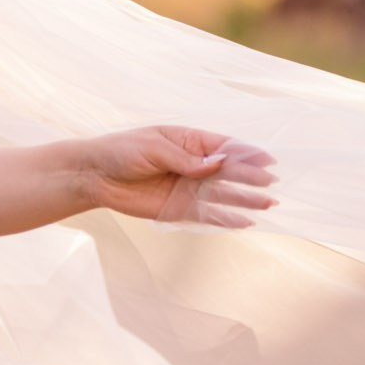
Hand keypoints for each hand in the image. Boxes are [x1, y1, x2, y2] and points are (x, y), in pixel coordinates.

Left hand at [84, 127, 276, 228]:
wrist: (95, 175)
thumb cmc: (122, 152)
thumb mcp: (154, 148)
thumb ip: (185, 158)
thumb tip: (219, 163)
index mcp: (190, 142)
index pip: (225, 147)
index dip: (247, 153)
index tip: (267, 160)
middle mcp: (194, 165)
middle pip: (229, 172)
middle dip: (250, 177)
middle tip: (269, 183)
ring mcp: (188, 188)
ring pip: (223, 194)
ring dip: (245, 199)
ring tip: (267, 203)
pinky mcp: (178, 209)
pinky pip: (207, 215)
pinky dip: (225, 219)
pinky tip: (244, 222)